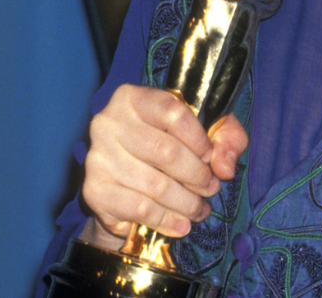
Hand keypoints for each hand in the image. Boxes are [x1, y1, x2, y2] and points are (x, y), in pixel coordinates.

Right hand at [80, 84, 248, 241]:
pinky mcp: (95, 191)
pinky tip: (182, 224)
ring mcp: (98, 157)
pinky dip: (166, 220)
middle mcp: (108, 122)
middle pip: (165, 151)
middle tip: (211, 188)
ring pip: (155, 185)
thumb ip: (226, 137)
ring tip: (200, 209)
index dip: (198, 138)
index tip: (210, 156)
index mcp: (133, 98)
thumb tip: (224, 166)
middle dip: (197, 176)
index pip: (172, 112)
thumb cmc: (169, 145)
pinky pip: (140, 209)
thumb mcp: (205, 129)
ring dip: (186, 203)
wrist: (126, 182)